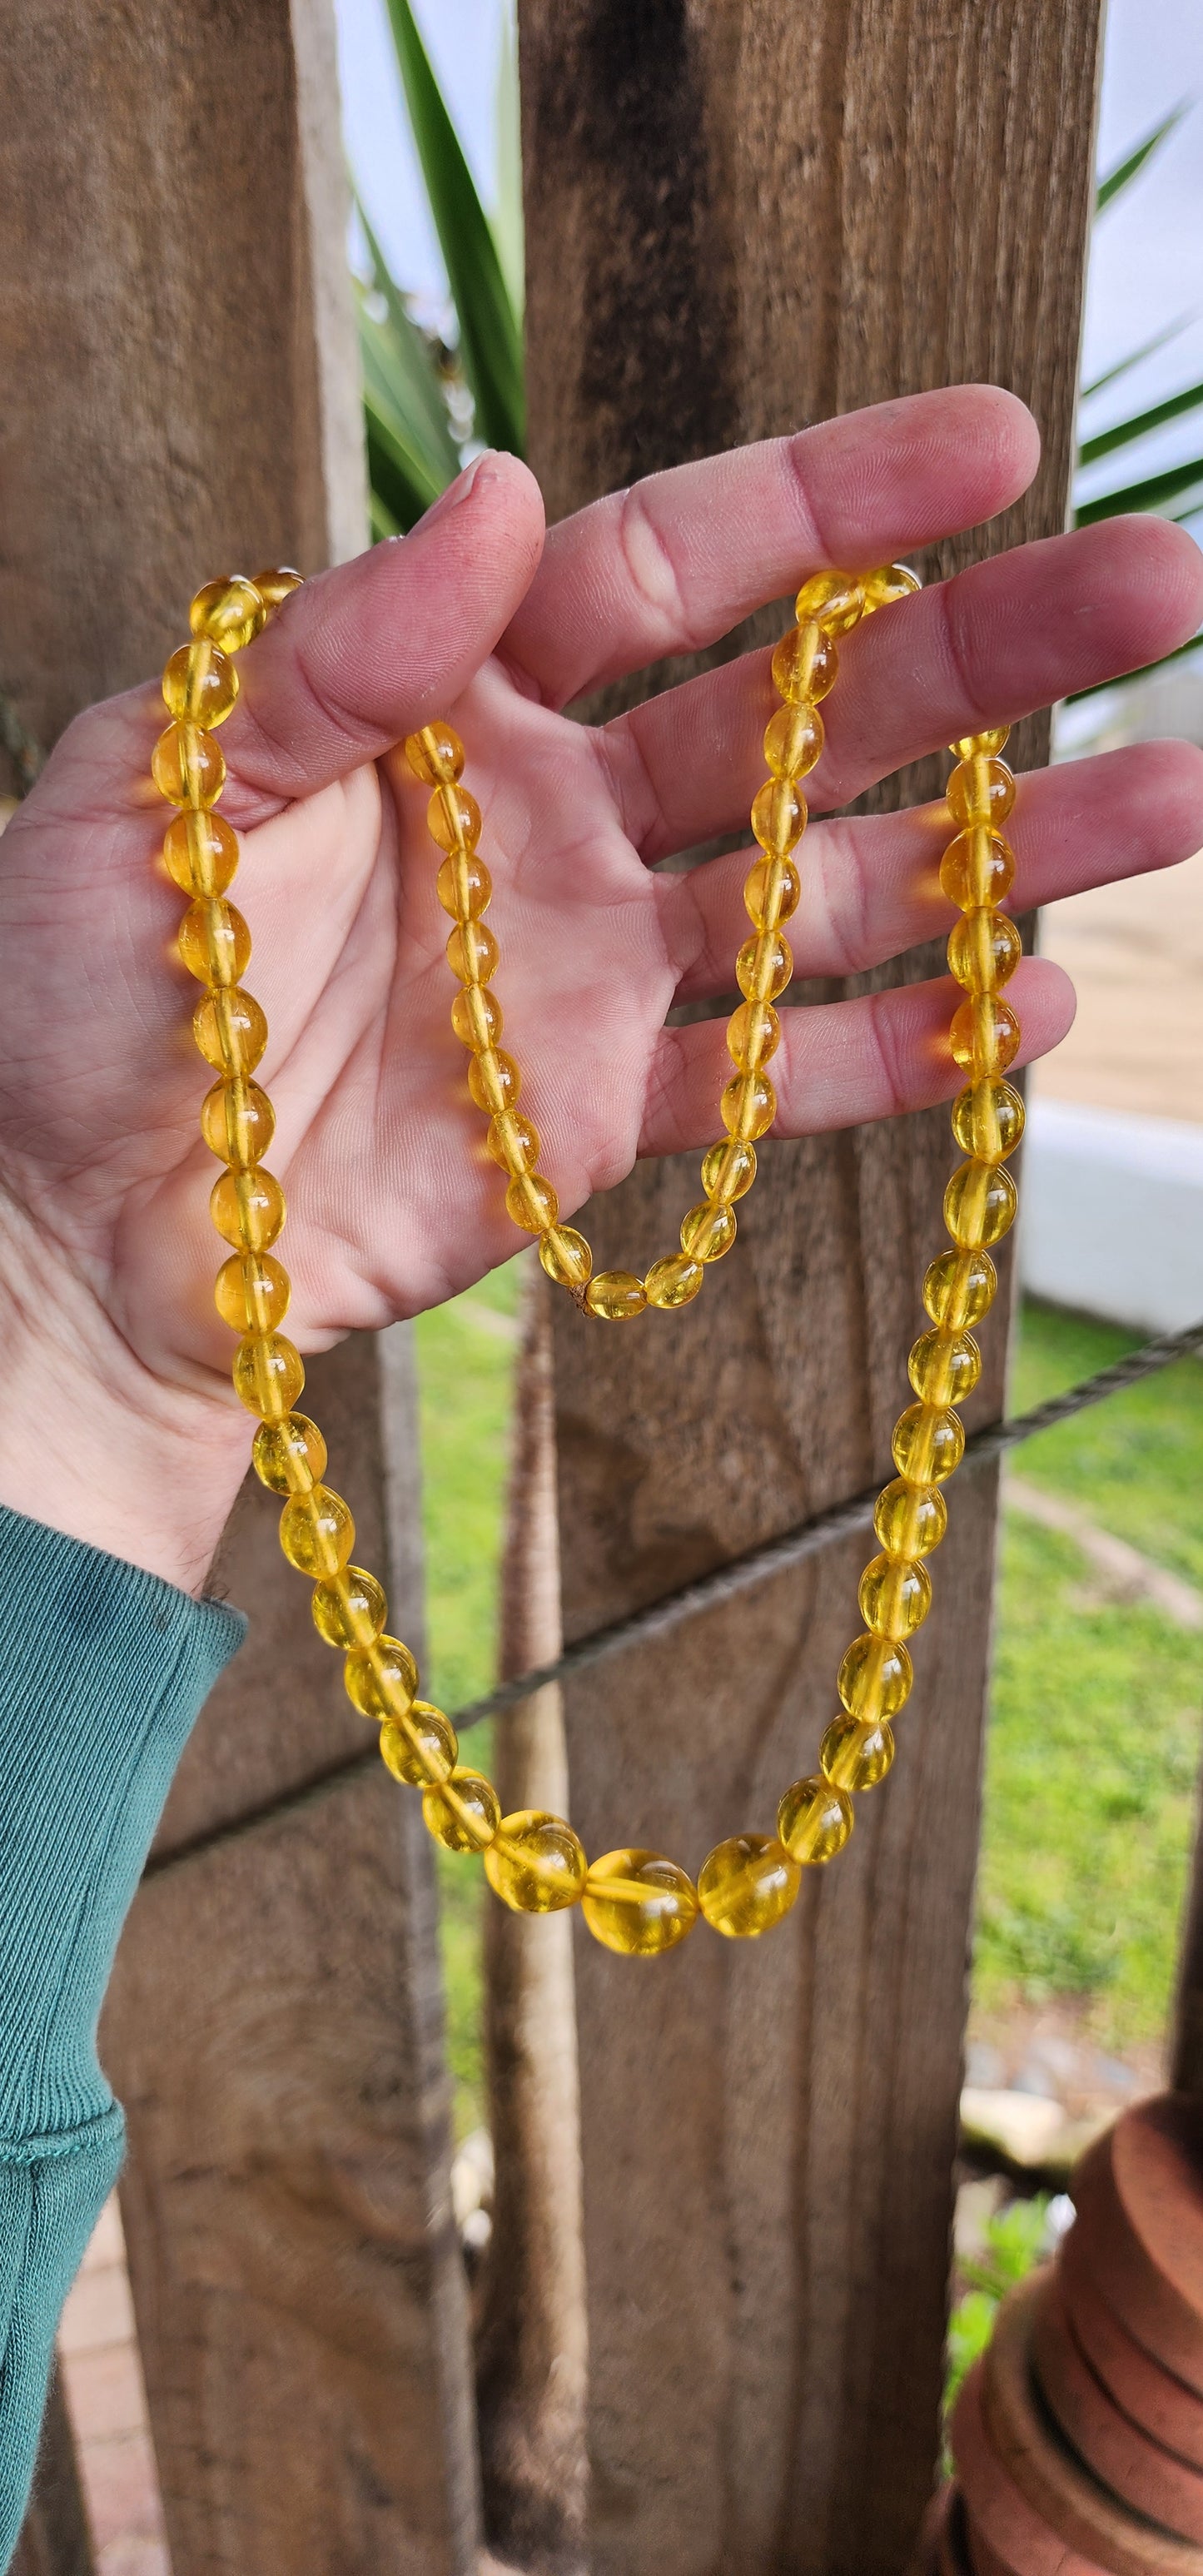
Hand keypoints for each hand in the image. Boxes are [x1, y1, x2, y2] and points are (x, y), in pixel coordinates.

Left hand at [1, 386, 1199, 1588]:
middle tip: (1157, 591)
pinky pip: (776, 1076)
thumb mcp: (164, 774)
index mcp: (452, 693)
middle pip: (802, 711)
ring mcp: (596, 964)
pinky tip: (1025, 1010)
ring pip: (831, 889)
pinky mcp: (604, 1111)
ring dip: (1000, 851)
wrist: (69, 1227)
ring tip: (1168, 799)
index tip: (994, 441)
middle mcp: (555, 809)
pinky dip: (899, 1050)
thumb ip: (342, 645)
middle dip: (983, 651)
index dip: (830, 501)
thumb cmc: (78, 988)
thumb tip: (502, 491)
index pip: (671, 565)